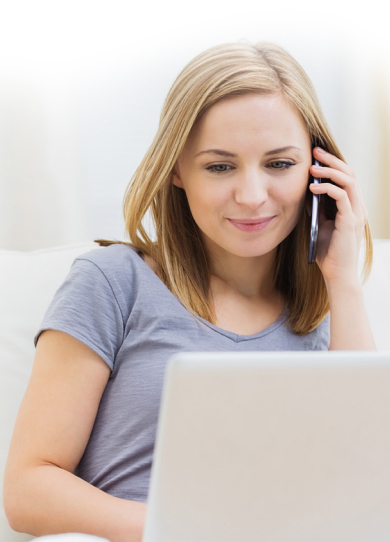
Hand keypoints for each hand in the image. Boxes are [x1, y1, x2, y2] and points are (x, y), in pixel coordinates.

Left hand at [309, 147, 367, 285]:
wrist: (337, 274)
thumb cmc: (329, 252)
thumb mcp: (321, 225)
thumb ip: (318, 209)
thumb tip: (307, 192)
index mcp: (352, 207)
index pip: (347, 178)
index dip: (333, 164)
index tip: (316, 156)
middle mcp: (358, 207)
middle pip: (350, 173)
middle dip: (332, 160)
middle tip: (315, 151)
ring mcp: (356, 213)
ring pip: (348, 181)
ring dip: (329, 171)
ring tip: (312, 167)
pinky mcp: (350, 221)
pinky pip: (341, 196)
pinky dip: (327, 188)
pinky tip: (312, 187)